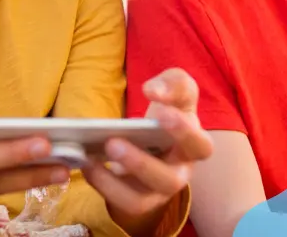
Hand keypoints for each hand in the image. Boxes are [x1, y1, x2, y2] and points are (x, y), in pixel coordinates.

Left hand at [83, 68, 213, 234]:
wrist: (154, 136)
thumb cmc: (168, 110)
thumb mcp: (175, 89)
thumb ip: (173, 83)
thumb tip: (153, 90)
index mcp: (194, 147)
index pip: (200, 145)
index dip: (184, 132)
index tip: (162, 113)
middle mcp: (179, 174)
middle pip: (169, 180)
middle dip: (140, 164)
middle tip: (112, 142)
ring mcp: (157, 192)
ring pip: (141, 200)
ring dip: (114, 183)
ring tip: (91, 159)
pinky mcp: (135, 200)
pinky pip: (120, 202)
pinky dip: (101, 186)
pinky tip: (86, 166)